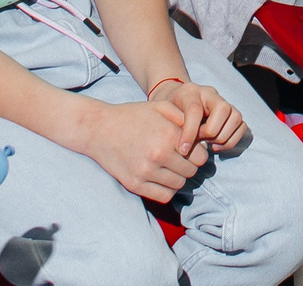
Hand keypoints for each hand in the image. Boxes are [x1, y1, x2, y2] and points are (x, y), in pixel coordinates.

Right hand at [83, 97, 209, 200]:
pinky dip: (167, 189)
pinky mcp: (135, 185)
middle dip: (189, 165)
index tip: (190, 150)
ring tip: (169, 167)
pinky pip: (164, 196)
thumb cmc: (132, 115)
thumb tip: (203, 134)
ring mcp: (146, 172)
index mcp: (168, 135)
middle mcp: (159, 154)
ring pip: (179, 185)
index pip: (201, 156)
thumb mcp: (160, 107)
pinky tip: (161, 178)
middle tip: (180, 158)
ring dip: (178, 177)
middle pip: (191, 172)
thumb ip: (185, 117)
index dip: (198, 153)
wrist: (99, 129)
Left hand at [159, 78, 250, 153]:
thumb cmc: (168, 110)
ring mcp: (224, 102)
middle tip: (199, 141)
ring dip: (222, 136)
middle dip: (211, 132)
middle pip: (223, 109)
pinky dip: (231, 140)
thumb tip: (184, 149)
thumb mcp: (164, 115)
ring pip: (236, 117)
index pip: (195, 109)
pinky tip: (215, 145)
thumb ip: (173, 127)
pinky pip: (242, 126)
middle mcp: (211, 94)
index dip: (189, 132)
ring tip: (208, 143)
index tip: (183, 150)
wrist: (174, 100)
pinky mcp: (231, 114)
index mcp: (191, 92)